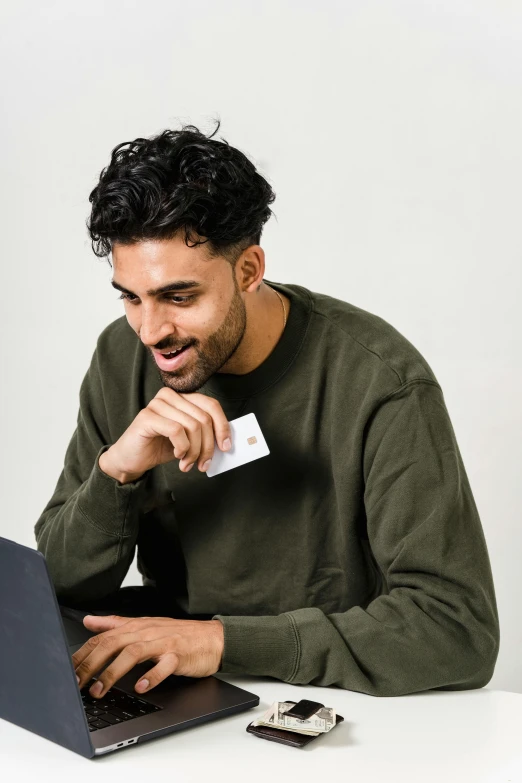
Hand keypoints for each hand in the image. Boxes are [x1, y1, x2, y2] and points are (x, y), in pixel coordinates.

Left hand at [73, 615, 224, 697]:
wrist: (212, 639)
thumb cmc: (178, 635)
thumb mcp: (144, 626)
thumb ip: (115, 624)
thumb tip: (89, 621)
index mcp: (136, 627)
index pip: (103, 637)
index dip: (82, 654)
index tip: (65, 671)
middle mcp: (147, 632)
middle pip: (113, 643)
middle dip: (91, 664)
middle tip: (75, 684)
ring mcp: (163, 643)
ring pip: (134, 653)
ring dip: (113, 672)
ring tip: (99, 691)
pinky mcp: (179, 656)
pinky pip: (164, 665)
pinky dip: (151, 676)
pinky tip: (140, 687)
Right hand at [99, 388, 231, 482]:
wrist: (131, 460)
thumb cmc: (160, 448)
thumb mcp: (189, 440)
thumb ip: (205, 434)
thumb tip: (227, 441)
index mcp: (183, 397)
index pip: (211, 405)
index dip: (222, 426)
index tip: (226, 447)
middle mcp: (170, 396)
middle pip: (204, 418)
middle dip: (208, 446)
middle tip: (203, 464)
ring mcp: (157, 404)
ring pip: (192, 426)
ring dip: (194, 451)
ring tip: (187, 463)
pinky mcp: (147, 417)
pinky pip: (177, 431)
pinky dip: (182, 448)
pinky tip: (176, 456)